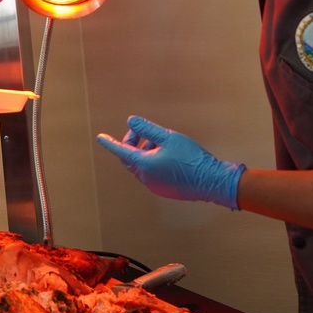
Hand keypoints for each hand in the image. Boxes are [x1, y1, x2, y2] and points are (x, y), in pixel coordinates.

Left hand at [96, 116, 244, 209]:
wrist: (212, 182)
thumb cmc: (191, 157)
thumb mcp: (168, 137)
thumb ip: (147, 129)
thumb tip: (131, 122)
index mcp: (143, 165)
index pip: (120, 150)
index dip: (110, 142)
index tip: (100, 137)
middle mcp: (145, 178)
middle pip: (129, 158)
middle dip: (132, 143)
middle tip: (141, 132)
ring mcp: (154, 186)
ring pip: (140, 166)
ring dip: (144, 152)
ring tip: (158, 141)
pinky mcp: (163, 190)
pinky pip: (150, 173)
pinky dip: (151, 161)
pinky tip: (166, 154)